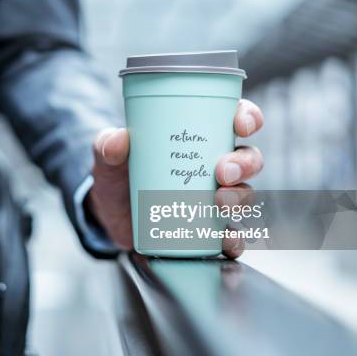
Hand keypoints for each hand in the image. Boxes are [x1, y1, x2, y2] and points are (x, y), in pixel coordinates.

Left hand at [87, 99, 263, 258]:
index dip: (248, 118)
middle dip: (244, 163)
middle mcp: (214, 166)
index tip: (241, 124)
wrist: (108, 214)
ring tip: (220, 202)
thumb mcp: (108, 157)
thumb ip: (108, 146)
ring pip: (245, 194)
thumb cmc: (117, 176)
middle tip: (223, 172)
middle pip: (248, 159)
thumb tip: (118, 140)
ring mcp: (213, 198)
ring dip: (241, 198)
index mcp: (199, 138)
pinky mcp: (206, 229)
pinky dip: (234, 239)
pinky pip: (232, 236)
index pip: (235, 119)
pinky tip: (226, 239)